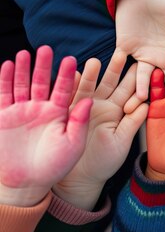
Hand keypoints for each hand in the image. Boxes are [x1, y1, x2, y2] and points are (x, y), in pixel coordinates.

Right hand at [0, 46, 91, 206]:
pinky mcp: (4, 116)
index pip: (65, 90)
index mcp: (60, 113)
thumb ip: (80, 122)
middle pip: (43, 82)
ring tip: (26, 53)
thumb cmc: (55, 166)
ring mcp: (22, 111)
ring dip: (24, 69)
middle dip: (45, 66)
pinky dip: (5, 80)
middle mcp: (41, 109)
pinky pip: (5, 94)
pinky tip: (8, 65)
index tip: (72, 60)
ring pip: (23, 85)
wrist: (27, 183)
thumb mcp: (73, 144)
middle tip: (48, 48)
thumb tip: (90, 100)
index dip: (67, 75)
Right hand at [54, 52, 147, 209]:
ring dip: (91, 74)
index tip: (146, 64)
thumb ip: (133, 122)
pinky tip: (72, 75)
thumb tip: (148, 103)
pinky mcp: (66, 114)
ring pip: (89, 86)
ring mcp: (83, 108)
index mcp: (119, 111)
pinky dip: (69, 87)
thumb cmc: (104, 162)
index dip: (137, 79)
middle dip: (115, 68)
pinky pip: (68, 98)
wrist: (79, 179)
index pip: (130, 91)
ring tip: (94, 62)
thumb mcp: (122, 142)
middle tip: (122, 53)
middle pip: (110, 82)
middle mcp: (102, 105)